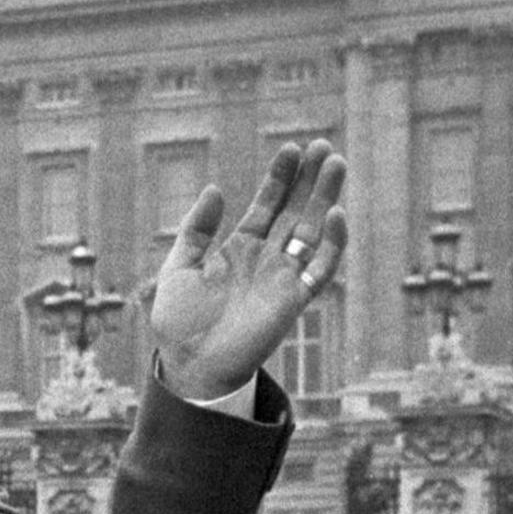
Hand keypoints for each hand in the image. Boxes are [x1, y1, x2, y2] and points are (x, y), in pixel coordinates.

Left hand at [149, 142, 347, 402]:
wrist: (190, 366)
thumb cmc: (179, 324)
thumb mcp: (177, 269)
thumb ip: (195, 231)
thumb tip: (215, 189)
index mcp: (240, 249)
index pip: (267, 205)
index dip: (280, 178)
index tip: (291, 148)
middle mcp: (266, 259)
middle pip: (296, 211)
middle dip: (310, 180)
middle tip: (323, 147)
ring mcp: (282, 278)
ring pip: (313, 231)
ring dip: (326, 198)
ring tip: (335, 163)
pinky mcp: (293, 300)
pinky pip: (320, 268)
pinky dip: (332, 243)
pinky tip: (335, 214)